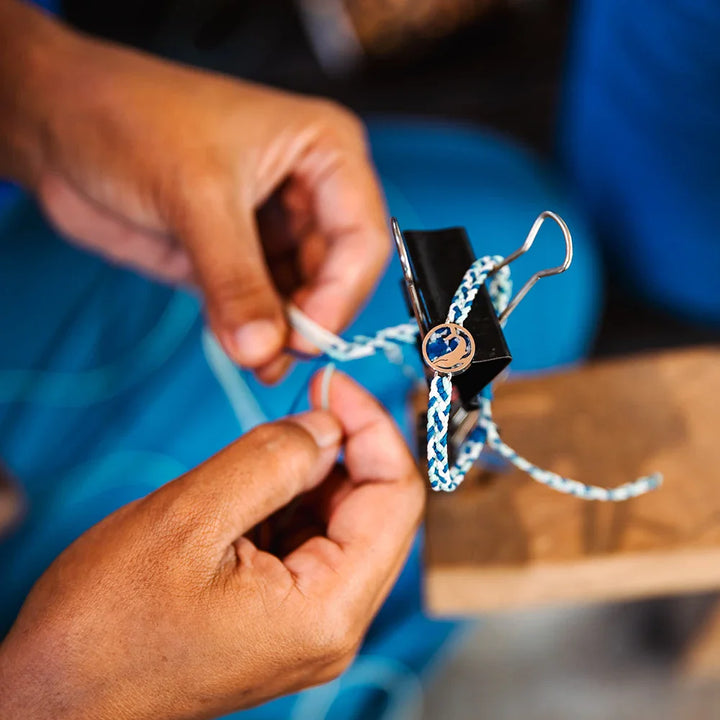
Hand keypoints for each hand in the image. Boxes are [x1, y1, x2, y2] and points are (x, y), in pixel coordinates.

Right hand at [0, 372, 422, 719]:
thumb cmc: (106, 623)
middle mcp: (333, 622)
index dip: (372, 429)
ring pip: (340, 520)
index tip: (332, 383)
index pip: (397, 497)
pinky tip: (245, 492)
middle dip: (341, 447)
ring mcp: (309, 621)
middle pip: (375, 509)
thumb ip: (271, 460)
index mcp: (327, 608)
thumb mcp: (189, 518)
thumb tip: (328, 424)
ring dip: (309, 474)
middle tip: (297, 406)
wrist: (56, 696)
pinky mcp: (283, 614)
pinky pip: (308, 540)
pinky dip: (287, 500)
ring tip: (252, 460)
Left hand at [1, 1, 388, 381]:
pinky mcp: (239, 261)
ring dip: (280, 337)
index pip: (361, 238)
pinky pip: (261, 309)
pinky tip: (241, 349)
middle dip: (308, 321)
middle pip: (337, 277)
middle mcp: (309, 194)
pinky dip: (252, 335)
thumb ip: (235, 279)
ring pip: (301, 300)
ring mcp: (274, 231)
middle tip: (275, 355)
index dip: (343, 294)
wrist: (58, 124)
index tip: (309, 338)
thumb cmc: (131, 117)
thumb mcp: (196, 195)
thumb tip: (263, 349)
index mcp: (325, 153)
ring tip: (254, 360)